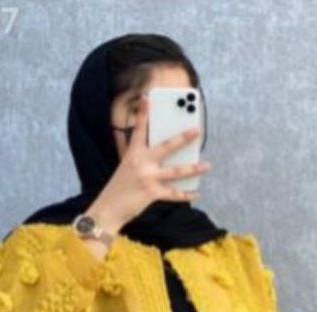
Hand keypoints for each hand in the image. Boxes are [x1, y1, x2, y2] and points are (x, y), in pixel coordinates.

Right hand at [88, 93, 212, 232]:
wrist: (108, 209)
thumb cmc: (119, 187)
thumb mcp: (126, 167)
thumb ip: (137, 156)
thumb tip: (154, 150)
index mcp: (132, 153)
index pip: (139, 129)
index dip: (143, 113)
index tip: (147, 97)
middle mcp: (140, 162)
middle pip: (166, 147)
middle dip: (183, 138)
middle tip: (197, 130)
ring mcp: (147, 177)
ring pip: (176, 171)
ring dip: (194, 168)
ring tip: (207, 165)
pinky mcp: (151, 193)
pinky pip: (173, 194)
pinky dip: (186, 195)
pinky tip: (197, 193)